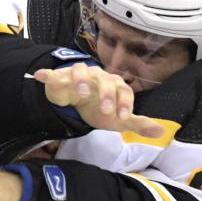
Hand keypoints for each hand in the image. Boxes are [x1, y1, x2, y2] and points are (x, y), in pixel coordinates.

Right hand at [34, 63, 163, 138]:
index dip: (125, 103)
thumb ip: (138, 124)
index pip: (124, 90)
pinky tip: (41, 76)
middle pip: (104, 79)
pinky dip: (48, 74)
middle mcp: (99, 77)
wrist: (78, 104)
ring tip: (81, 92)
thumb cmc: (100, 107)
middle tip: (106, 109)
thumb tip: (160, 131)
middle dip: (106, 93)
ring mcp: (80, 75)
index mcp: (115, 85)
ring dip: (81, 79)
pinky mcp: (62, 78)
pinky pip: (54, 74)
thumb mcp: (118, 119)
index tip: (123, 117)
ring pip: (81, 70)